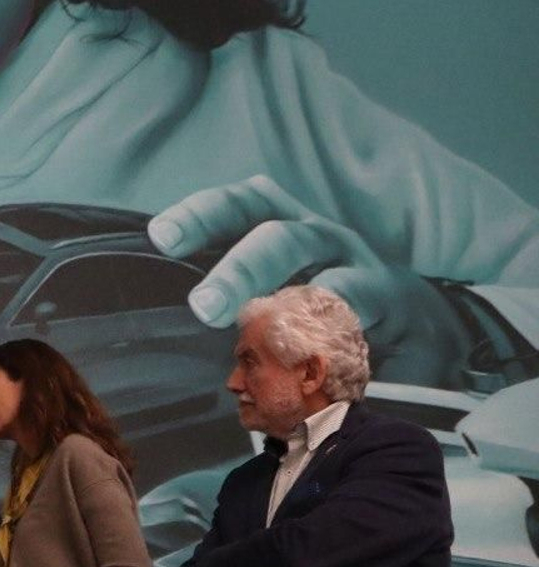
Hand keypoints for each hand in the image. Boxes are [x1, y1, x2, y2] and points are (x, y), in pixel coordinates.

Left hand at [149, 176, 469, 383]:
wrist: (414, 316)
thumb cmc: (316, 296)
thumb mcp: (269, 281)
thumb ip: (224, 290)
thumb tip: (153, 314)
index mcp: (281, 222)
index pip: (238, 205)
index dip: (200, 215)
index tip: (161, 236)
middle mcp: (320, 235)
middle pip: (279, 238)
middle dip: (239, 270)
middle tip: (204, 307)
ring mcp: (360, 267)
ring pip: (326, 280)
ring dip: (289, 309)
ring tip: (258, 335)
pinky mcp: (393, 305)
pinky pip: (365, 323)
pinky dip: (334, 342)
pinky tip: (309, 361)